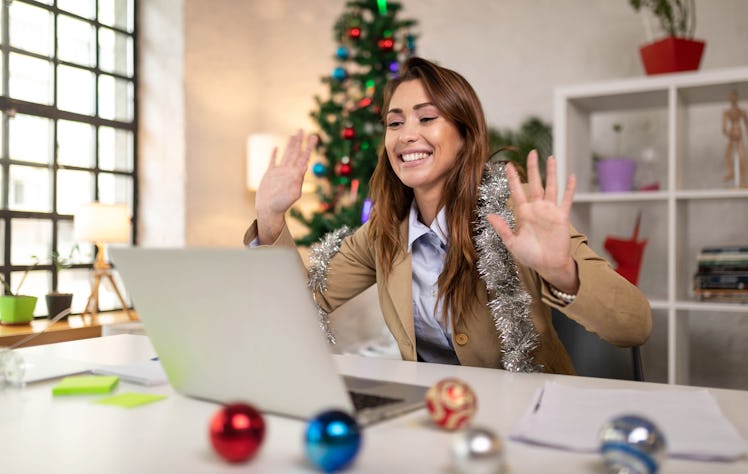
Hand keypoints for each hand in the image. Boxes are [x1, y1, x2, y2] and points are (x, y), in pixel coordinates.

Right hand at [255, 130, 316, 243]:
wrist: (269, 210)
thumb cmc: (282, 205)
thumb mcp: (293, 193)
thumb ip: (298, 179)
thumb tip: (305, 166)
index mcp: (295, 174)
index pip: (304, 157)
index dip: (309, 147)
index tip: (314, 137)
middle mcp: (289, 171)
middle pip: (296, 153)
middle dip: (301, 141)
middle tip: (304, 130)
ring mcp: (279, 172)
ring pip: (286, 154)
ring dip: (290, 144)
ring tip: (294, 134)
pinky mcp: (270, 174)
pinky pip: (273, 161)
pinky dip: (274, 154)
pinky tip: (276, 148)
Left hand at [487, 150, 578, 292]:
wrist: (548, 265)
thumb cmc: (530, 256)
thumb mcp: (512, 243)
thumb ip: (502, 228)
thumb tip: (489, 215)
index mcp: (524, 213)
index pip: (517, 192)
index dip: (513, 179)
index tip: (509, 166)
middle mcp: (537, 209)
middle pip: (535, 183)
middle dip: (533, 168)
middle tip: (532, 152)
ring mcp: (550, 211)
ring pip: (551, 187)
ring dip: (551, 173)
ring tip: (551, 158)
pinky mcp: (562, 217)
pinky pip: (566, 200)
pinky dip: (569, 189)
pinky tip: (571, 177)